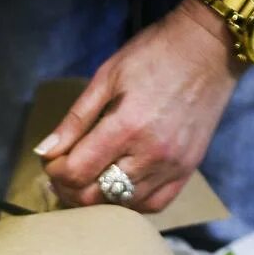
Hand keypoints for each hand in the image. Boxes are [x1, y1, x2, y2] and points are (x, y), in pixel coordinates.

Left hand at [37, 1, 239, 212]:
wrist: (209, 49)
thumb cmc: (154, 54)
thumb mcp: (107, 77)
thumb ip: (75, 119)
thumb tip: (45, 152)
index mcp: (126, 127)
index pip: (77, 172)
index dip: (55, 171)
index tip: (52, 160)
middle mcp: (150, 154)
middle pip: (96, 196)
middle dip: (71, 189)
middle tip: (64, 174)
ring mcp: (172, 167)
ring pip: (123, 205)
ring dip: (99, 198)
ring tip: (89, 180)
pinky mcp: (187, 171)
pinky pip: (154, 205)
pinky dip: (131, 203)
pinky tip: (120, 188)